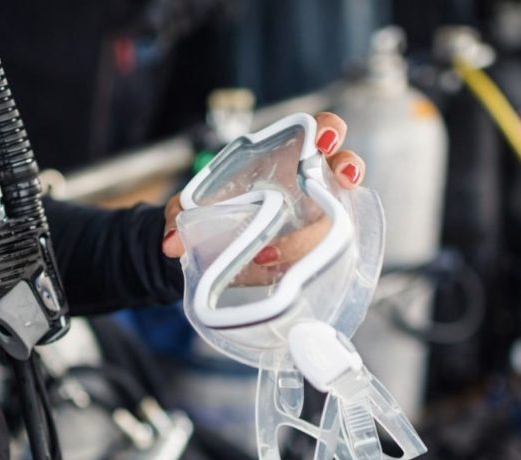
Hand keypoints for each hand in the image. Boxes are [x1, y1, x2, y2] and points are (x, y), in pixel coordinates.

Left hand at [161, 112, 365, 263]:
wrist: (203, 250)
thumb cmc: (204, 213)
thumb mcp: (184, 211)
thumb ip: (177, 218)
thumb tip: (171, 243)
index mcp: (279, 156)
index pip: (312, 132)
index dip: (327, 130)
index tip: (323, 139)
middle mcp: (305, 181)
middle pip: (342, 164)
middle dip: (349, 166)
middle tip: (343, 177)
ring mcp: (313, 215)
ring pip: (341, 211)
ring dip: (338, 222)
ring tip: (313, 241)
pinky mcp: (310, 248)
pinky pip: (324, 250)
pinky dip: (312, 259)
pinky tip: (287, 267)